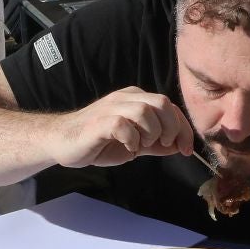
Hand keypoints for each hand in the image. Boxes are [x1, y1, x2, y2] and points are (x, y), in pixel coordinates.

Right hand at [52, 88, 194, 168]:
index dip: (183, 128)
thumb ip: (156, 144)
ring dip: (151, 132)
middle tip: (163, 145)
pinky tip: (128, 148)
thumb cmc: (98, 143)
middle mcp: (125, 99)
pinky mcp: (99, 122)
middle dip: (171, 127)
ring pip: (145, 110)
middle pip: (161, 102)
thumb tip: (180, 146)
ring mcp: (111, 108)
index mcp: (136, 100)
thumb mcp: (134, 145)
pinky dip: (132, 139)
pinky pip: (123, 124)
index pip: (169, 106)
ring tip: (142, 146)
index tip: (187, 149)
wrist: (63, 142)